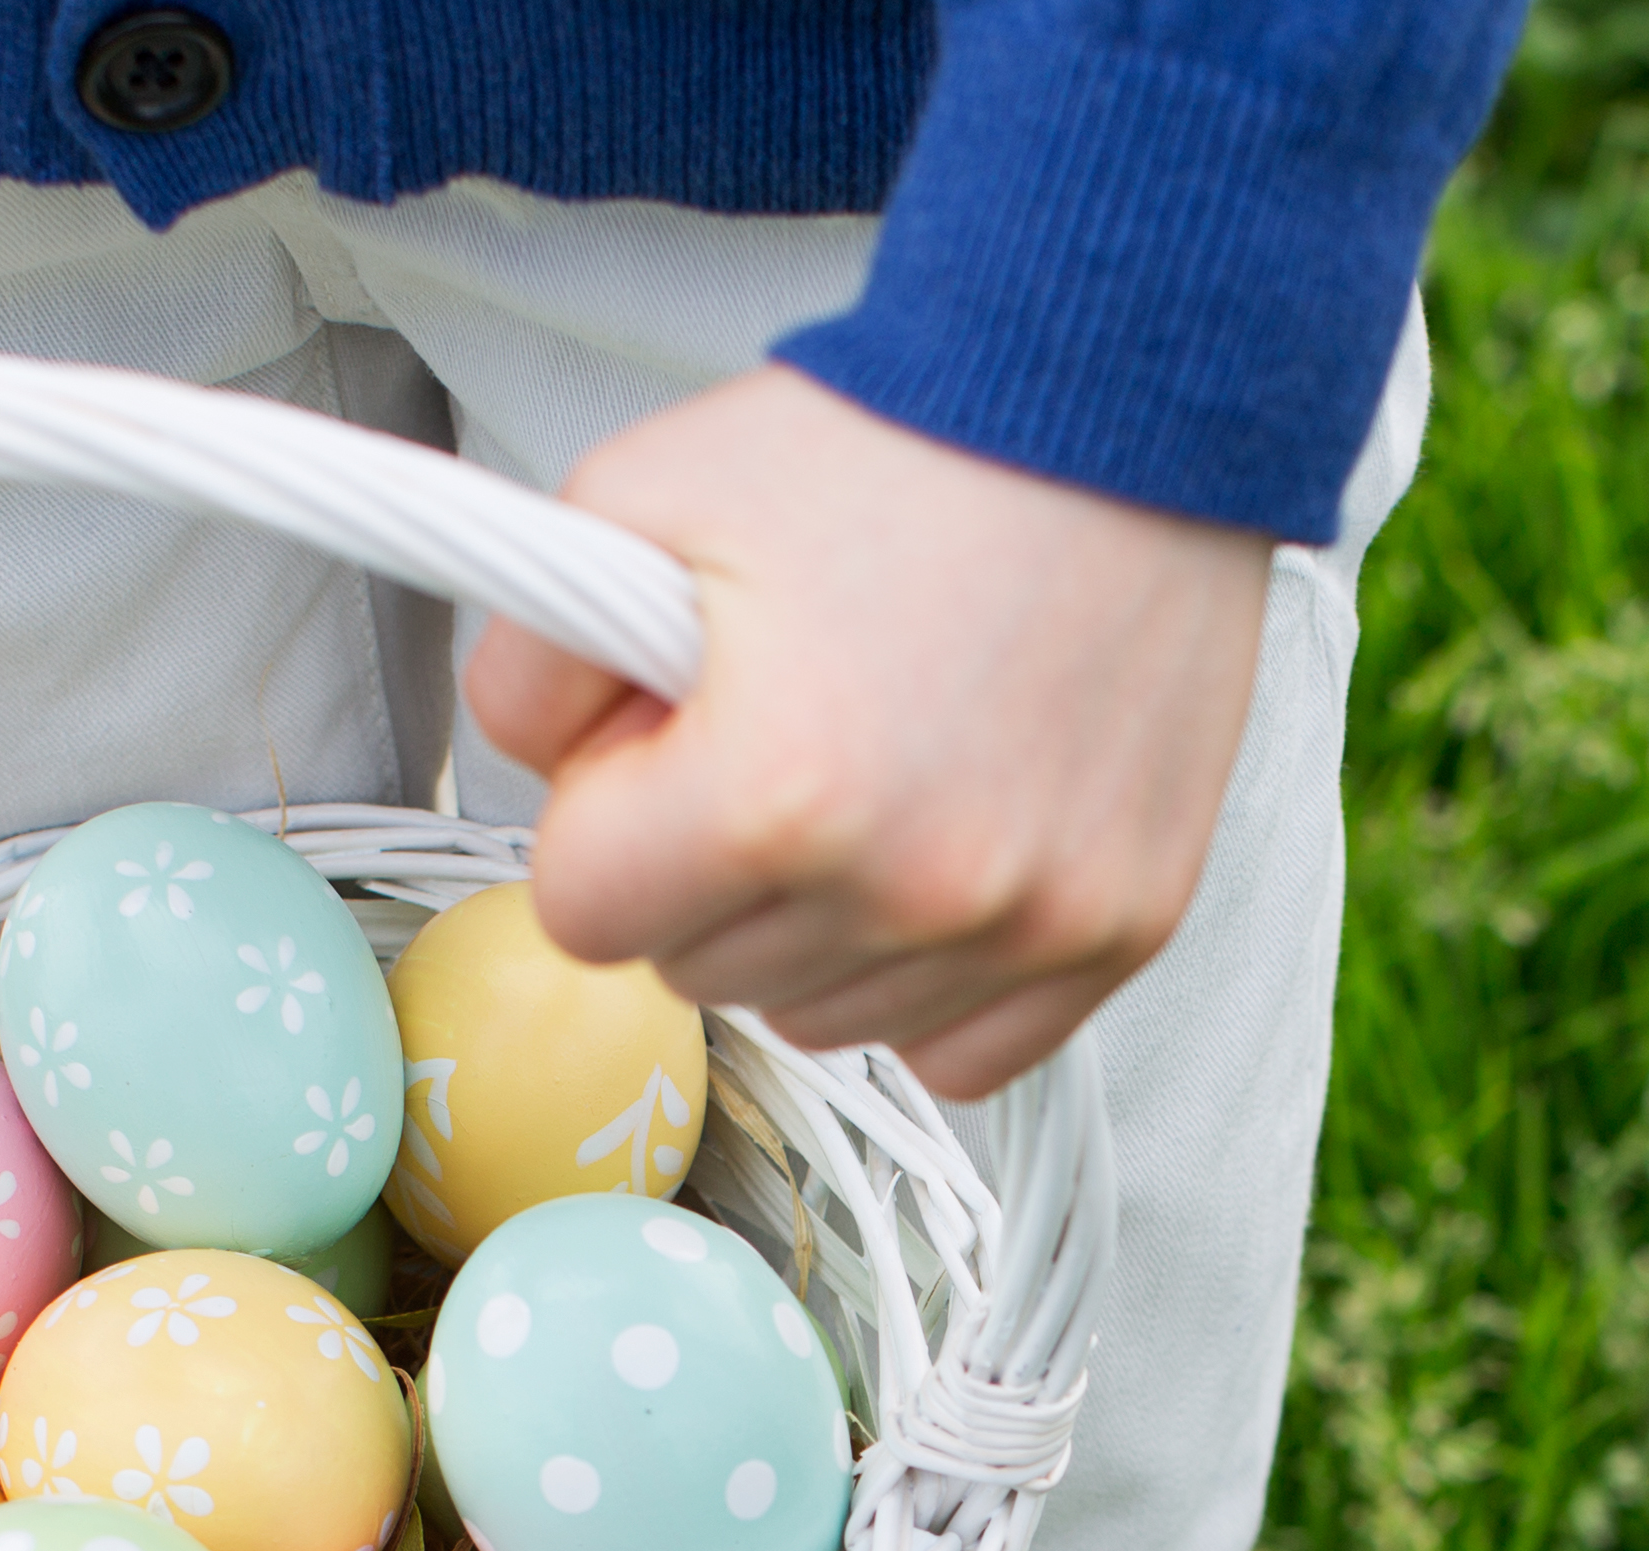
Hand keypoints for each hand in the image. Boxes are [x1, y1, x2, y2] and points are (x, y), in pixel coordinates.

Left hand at [468, 367, 1272, 1099]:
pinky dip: (929, 977)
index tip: (659, 740)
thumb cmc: (899, 444)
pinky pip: (962, 1048)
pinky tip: (939, 853)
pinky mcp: (1118, 931)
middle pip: (698, 973)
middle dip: (703, 865)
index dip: (602, 814)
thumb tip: (538, 768)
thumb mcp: (644, 493)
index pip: (582, 913)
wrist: (1114, 404)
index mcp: (776, 794)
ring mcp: (1028, 923)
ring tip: (867, 767)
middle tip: (771, 726)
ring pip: (820, 1017)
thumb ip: (530, 657)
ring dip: (812, 922)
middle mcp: (910, 886)